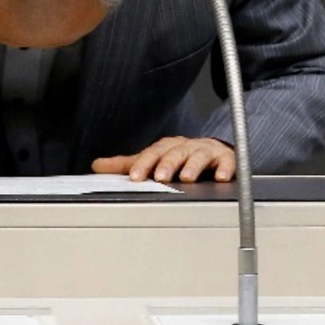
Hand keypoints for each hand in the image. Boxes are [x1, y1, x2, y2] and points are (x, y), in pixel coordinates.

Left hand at [91, 137, 235, 182]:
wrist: (212, 152)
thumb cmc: (179, 158)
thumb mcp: (153, 160)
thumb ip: (127, 164)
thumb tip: (97, 166)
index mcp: (166, 147)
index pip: (152, 154)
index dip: (143, 164)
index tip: (135, 176)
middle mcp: (185, 147)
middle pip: (174, 153)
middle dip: (167, 164)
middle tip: (160, 177)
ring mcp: (205, 151)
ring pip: (199, 156)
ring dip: (193, 166)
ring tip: (187, 178)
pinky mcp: (225, 158)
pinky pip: (227, 162)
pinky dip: (225, 169)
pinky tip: (221, 178)